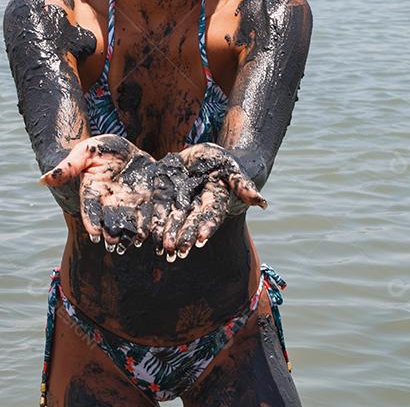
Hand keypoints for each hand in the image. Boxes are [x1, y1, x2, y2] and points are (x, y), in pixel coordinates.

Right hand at [40, 135, 157, 252]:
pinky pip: (151, 211)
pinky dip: (154, 220)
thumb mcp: (84, 152)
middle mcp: (111, 202)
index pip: (90, 210)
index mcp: (93, 193)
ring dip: (133, 230)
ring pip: (131, 220)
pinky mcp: (148, 199)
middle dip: (112, 232)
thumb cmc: (100, 149)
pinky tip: (158, 228)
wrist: (126, 148)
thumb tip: (43, 180)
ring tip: (137, 238)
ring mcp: (129, 202)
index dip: (92, 221)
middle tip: (114, 242)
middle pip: (111, 220)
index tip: (95, 233)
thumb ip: (68, 167)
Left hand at [149, 143, 266, 261]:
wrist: (200, 158)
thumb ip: (242, 184)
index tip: (200, 240)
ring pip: (174, 221)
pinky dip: (153, 224)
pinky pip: (158, 211)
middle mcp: (197, 206)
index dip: (206, 227)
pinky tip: (147, 236)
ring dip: (168, 236)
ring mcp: (180, 204)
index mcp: (214, 200)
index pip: (211, 215)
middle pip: (191, 222)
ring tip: (163, 249)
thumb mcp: (230, 166)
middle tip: (177, 250)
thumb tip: (262, 203)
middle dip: (184, 236)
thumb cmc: (219, 161)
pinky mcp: (165, 197)